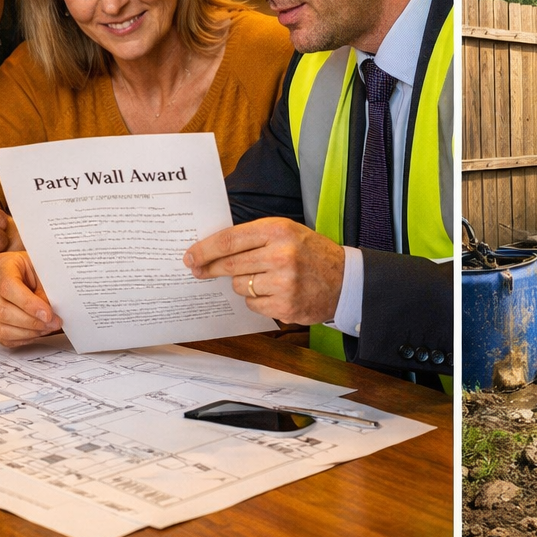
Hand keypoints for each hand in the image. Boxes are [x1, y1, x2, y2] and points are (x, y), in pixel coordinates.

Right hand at [0, 251, 62, 347]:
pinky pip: (1, 336)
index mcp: (2, 264)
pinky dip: (21, 338)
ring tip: (46, 328)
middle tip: (53, 323)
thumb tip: (49, 316)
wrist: (29, 272)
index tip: (48, 314)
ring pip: (1, 326)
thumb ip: (45, 292)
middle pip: (2, 310)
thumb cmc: (37, 269)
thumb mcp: (44, 272)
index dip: (29, 304)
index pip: (8, 287)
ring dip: (28, 332)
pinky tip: (35, 332)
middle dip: (32, 322)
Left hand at [184, 218, 343, 324]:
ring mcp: (283, 282)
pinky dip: (257, 299)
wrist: (345, 280)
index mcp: (278, 230)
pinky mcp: (285, 305)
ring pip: (238, 286)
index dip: (205, 249)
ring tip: (262, 279)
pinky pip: (252, 303)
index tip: (190, 256)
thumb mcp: (288, 233)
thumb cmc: (312, 254)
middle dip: (210, 269)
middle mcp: (280, 255)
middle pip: (229, 265)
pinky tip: (273, 293)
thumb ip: (255, 237)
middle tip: (200, 271)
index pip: (229, 240)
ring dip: (242, 284)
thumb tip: (214, 249)